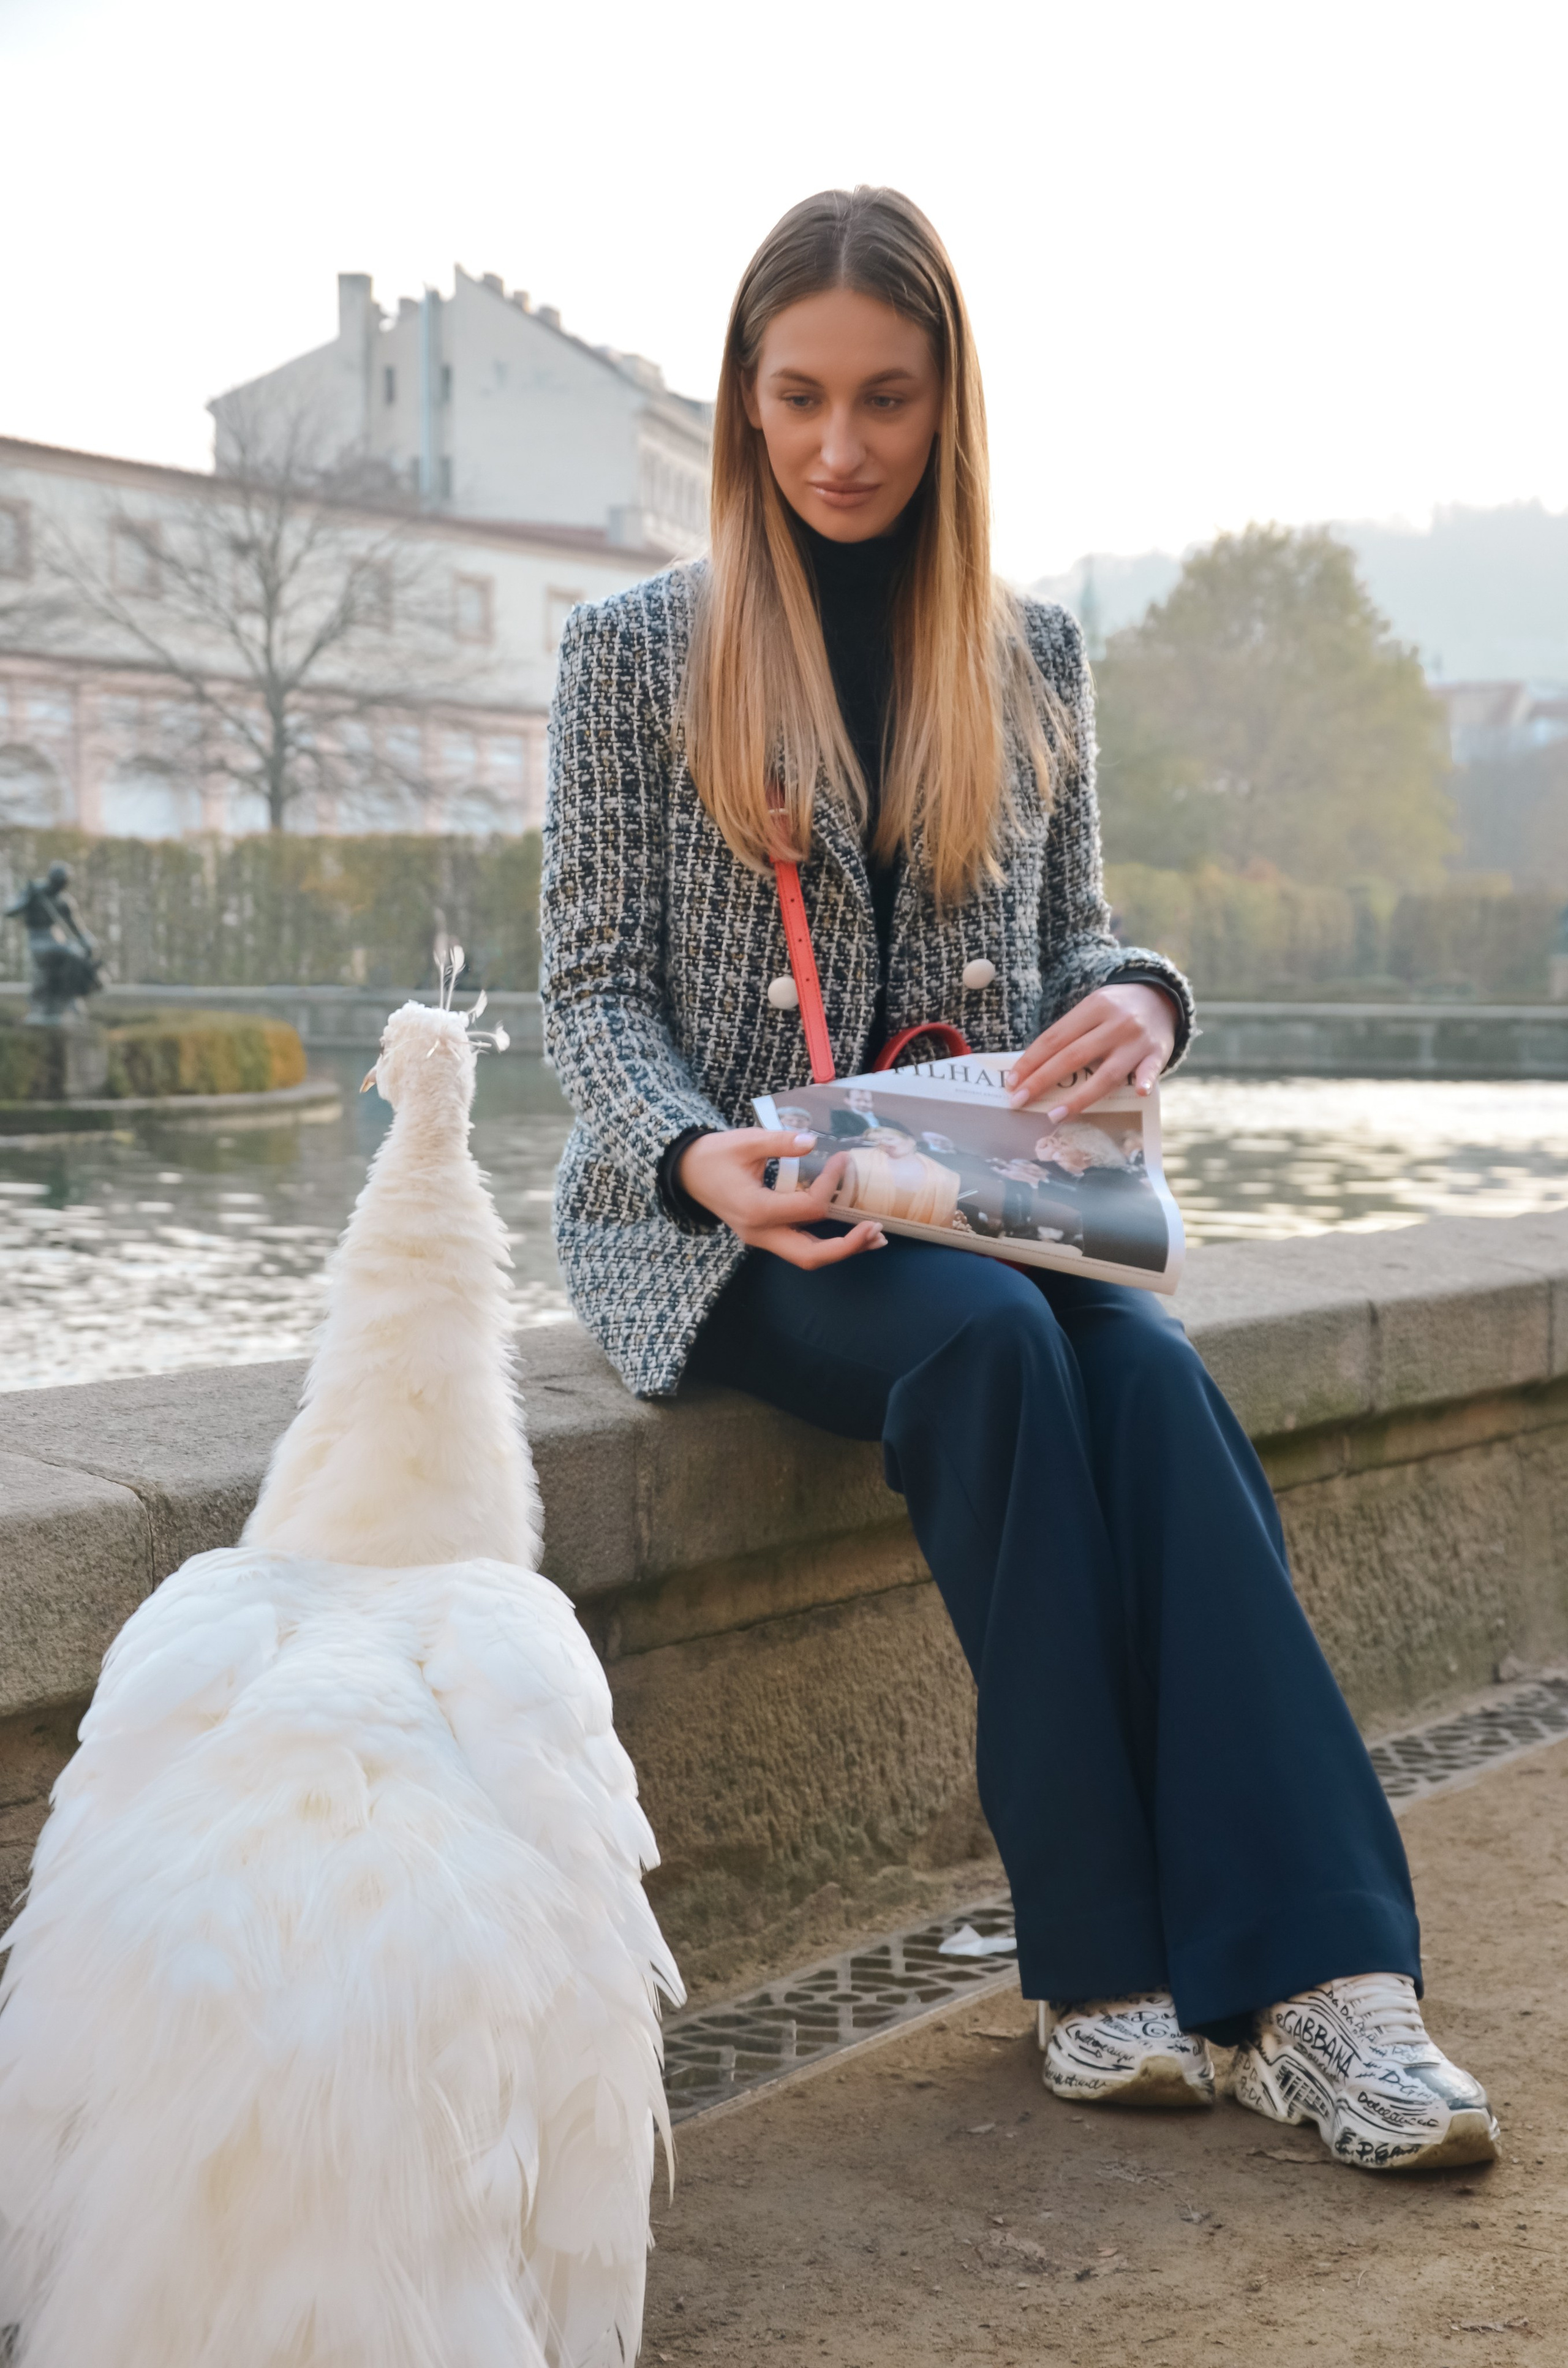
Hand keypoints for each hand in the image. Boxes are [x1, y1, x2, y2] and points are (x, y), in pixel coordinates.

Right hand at [677, 1127, 886, 1269]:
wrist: (687, 1172)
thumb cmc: (714, 1155)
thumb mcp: (745, 1141)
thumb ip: (780, 1142)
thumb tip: (813, 1142)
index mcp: (756, 1211)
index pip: (809, 1208)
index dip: (832, 1184)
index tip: (842, 1160)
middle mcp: (760, 1233)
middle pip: (811, 1256)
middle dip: (848, 1245)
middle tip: (877, 1229)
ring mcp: (762, 1239)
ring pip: (808, 1257)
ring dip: (842, 1249)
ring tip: (874, 1237)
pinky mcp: (766, 1235)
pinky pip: (801, 1247)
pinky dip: (827, 1243)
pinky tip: (849, 1232)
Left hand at [1006, 984, 1175, 1119]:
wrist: (1161, 998)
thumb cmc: (1115, 1011)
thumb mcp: (1091, 1010)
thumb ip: (1069, 1035)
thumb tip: (1032, 1070)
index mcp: (1093, 1007)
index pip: (1054, 1038)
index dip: (1030, 1062)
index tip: (1012, 1082)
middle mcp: (1115, 1022)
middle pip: (1073, 1056)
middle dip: (1042, 1081)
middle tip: (1018, 1101)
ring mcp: (1137, 1040)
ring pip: (1107, 1073)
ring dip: (1079, 1097)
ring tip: (1054, 1114)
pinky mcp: (1158, 1053)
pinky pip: (1151, 1069)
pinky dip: (1145, 1080)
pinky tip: (1139, 1092)